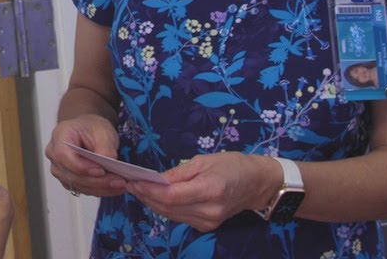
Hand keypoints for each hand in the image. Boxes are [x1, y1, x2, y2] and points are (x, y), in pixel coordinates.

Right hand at [44, 114, 126, 197]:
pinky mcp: (68, 180)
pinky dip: (99, 190)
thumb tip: (109, 162)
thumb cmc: (91, 127)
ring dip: (100, 188)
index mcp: (59, 136)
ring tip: (120, 185)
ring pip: (78, 185)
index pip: (64, 156)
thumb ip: (105, 146)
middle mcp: (54, 154)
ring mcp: (60, 169)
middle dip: (97, 180)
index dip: (82, 167)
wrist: (88, 131)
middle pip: (72, 175)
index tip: (101, 171)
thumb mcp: (102, 130)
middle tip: (118, 180)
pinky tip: (114, 188)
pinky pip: (83, 189)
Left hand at [126, 152, 271, 231]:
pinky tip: (155, 198)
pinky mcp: (207, 226)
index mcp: (210, 190)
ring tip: (138, 189)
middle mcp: (209, 210)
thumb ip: (178, 173)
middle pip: (168, 208)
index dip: (149, 190)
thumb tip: (155, 179)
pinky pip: (179, 218)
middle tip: (130, 183)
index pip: (171, 196)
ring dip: (152, 203)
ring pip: (171, 215)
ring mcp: (208, 222)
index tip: (134, 180)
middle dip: (146, 196)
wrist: (256, 184)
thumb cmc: (232, 165)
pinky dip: (165, 208)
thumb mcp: (204, 160)